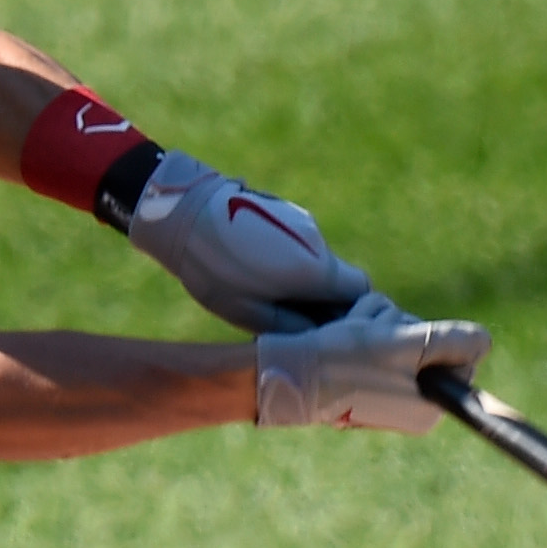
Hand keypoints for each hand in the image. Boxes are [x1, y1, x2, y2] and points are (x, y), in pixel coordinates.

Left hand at [116, 152, 376, 333]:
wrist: (185, 211)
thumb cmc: (214, 270)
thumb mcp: (248, 312)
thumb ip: (289, 326)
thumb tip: (316, 335)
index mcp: (313, 270)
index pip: (361, 290)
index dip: (353, 312)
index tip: (331, 328)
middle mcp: (317, 243)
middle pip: (340, 277)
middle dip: (327, 301)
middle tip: (297, 319)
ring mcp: (303, 223)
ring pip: (319, 261)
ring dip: (306, 281)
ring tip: (270, 294)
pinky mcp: (287, 213)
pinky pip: (301, 245)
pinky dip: (293, 262)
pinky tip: (260, 269)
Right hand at [251, 303, 489, 432]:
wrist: (286, 370)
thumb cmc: (346, 361)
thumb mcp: (406, 345)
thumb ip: (452, 341)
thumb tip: (486, 341)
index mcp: (428, 409)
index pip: (458, 356)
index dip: (434, 336)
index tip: (404, 339)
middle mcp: (410, 404)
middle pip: (427, 341)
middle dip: (399, 326)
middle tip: (373, 334)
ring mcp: (385, 390)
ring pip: (400, 332)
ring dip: (377, 320)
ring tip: (352, 332)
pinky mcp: (362, 375)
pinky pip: (376, 337)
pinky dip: (362, 325)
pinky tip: (343, 332)